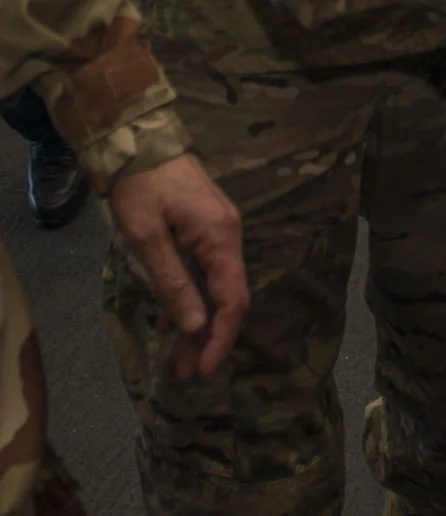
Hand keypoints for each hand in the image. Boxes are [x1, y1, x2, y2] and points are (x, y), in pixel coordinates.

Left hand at [108, 153, 248, 378]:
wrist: (142, 142)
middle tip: (186, 372)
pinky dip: (193, 299)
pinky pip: (207, 271)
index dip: (222, 337)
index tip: (205, 369)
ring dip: (200, 322)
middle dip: (210, 337)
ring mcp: (220, 230)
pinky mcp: (207, 228)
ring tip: (178, 357)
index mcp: (220, 238)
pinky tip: (170, 321)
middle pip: (228, 296)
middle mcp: (229, 235)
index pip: (232, 298)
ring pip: (217, 286)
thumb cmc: (142, 189)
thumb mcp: (148, 239)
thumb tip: (195, 326)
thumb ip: (173, 282)